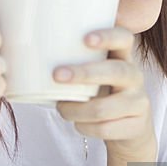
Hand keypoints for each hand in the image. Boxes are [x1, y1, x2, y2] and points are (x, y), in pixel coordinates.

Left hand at [54, 27, 156, 162]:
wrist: (130, 129)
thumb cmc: (103, 95)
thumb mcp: (96, 75)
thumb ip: (76, 62)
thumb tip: (28, 56)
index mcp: (123, 57)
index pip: (124, 38)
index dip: (108, 36)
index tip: (85, 39)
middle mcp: (135, 77)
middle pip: (116, 71)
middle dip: (84, 73)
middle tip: (56, 75)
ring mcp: (139, 102)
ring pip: (104, 107)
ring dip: (76, 110)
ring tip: (62, 109)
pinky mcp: (137, 125)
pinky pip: (105, 128)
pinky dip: (85, 127)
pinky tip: (78, 124)